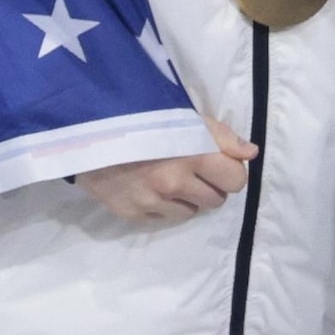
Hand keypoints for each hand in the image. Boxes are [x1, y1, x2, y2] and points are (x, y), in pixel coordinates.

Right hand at [78, 115, 255, 220]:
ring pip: (192, 212)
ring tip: (170, 179)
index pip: (236, 181)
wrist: (84, 129)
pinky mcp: (133, 212)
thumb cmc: (140, 117)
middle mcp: (176, 182)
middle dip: (210, 187)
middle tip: (193, 172)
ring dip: (188, 199)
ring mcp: (153, 200)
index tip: (217, 165)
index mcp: (194, 155)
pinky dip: (163, 206)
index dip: (230, 172)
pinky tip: (150, 188)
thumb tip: (251, 154)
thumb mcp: (184, 117)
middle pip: (216, 200)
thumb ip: (222, 137)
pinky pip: (164, 217)